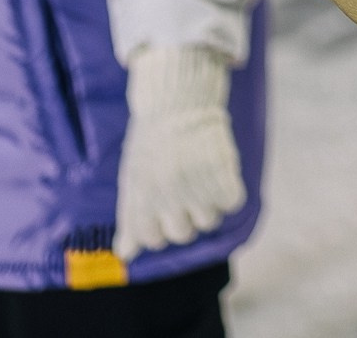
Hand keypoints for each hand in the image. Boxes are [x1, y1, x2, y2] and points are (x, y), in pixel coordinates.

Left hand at [114, 44, 244, 259]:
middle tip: (183, 185)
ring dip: (208, 202)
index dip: (160, 224)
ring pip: (209, 220)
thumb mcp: (133, 177)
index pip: (153, 239)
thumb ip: (130, 218)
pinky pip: (231, 202)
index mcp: (142, 197)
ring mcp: (196, 185)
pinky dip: (229, 191)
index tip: (162, 202)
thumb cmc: (152, 141)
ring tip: (200, 175)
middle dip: (184, 214)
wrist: (178, 101)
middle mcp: (167, 195)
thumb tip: (125, 255)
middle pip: (183, 234)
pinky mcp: (222, 173)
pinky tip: (218, 171)